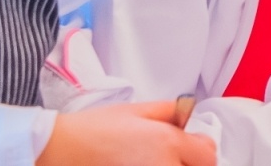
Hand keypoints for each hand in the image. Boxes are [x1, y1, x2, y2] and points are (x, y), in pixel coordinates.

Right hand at [37, 101, 216, 165]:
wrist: (62, 150)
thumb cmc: (95, 130)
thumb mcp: (137, 109)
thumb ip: (170, 112)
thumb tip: (188, 118)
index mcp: (167, 142)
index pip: (208, 156)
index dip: (200, 150)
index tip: (189, 147)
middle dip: (188, 163)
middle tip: (170, 155)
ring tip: (151, 162)